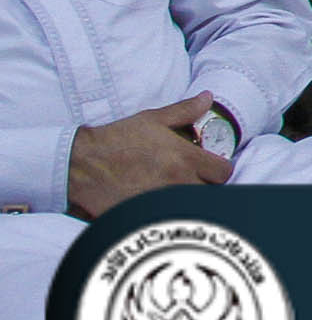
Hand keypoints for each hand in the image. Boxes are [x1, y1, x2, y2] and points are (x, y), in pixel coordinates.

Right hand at [67, 95, 231, 217]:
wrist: (80, 164)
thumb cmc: (116, 140)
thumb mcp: (152, 119)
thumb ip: (184, 111)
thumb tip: (207, 98)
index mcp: (184, 158)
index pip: (223, 172)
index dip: (219, 171)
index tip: (209, 169)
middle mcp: (177, 181)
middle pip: (210, 193)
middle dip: (205, 188)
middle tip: (191, 182)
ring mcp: (161, 202)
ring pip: (191, 209)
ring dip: (187, 203)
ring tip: (174, 195)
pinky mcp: (143, 217)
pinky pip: (166, 221)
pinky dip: (166, 217)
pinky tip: (157, 209)